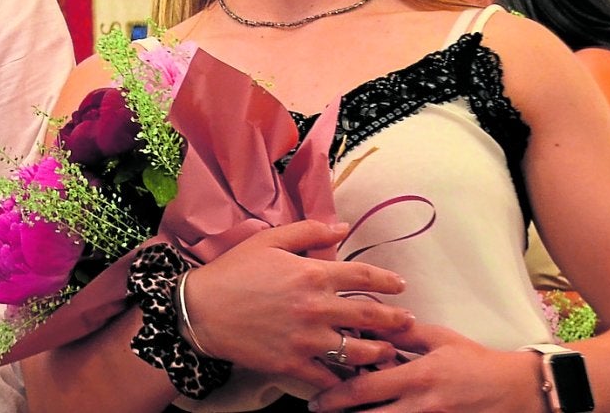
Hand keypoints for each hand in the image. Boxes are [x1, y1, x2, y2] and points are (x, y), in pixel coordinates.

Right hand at [183, 220, 413, 392]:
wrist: (201, 310)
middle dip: (396, 319)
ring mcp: (307, 339)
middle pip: (371, 315)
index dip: (388, 280)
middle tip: (408, 322)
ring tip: (388, 352)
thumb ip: (308, 232)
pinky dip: (345, 381)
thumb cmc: (233, 271)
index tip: (400, 286)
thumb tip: (342, 227)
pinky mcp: (293, 364)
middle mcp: (317, 307)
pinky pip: (329, 377)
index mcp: (313, 273)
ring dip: (379, 352)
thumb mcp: (268, 240)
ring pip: (358, 350)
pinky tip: (355, 380)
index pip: (364, 276)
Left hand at [306, 323, 542, 411]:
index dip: (336, 397)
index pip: (365, 389)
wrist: (514, 390)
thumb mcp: (438, 338)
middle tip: (320, 412)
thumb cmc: (474, 361)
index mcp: (417, 377)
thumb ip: (402, 333)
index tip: (316, 401)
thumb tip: (369, 323)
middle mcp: (421, 406)